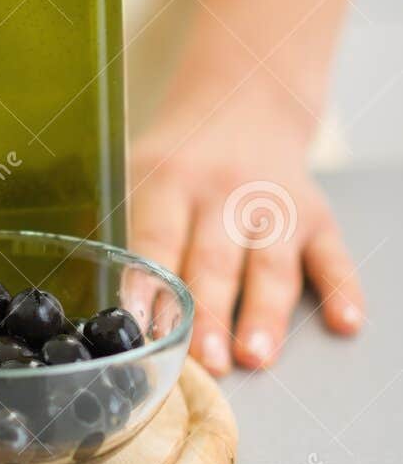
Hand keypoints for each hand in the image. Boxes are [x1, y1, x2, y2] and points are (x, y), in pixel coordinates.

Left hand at [129, 81, 362, 374]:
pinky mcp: (316, 215)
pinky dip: (342, 290)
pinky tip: (344, 322)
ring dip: (264, 314)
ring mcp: (274, 204)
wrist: (242, 99)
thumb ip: (131, 232)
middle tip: (206, 364)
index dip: (151, 284)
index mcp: (169, 180)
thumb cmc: (180, 157)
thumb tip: (118, 309)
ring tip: (256, 356)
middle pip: (215, 261)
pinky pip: (331, 255)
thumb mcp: (140, 173)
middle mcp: (224, 191)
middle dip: (210, 316)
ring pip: (270, 265)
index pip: (158, 239)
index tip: (144, 326)